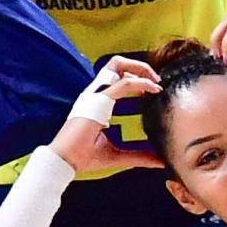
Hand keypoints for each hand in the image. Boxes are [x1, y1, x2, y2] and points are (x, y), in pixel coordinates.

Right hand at [50, 55, 166, 174]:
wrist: (66, 161)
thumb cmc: (84, 157)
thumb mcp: (118, 154)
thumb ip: (139, 155)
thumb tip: (160, 162)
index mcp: (96, 101)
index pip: (116, 77)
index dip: (136, 78)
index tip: (153, 90)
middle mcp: (94, 93)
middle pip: (117, 64)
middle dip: (139, 66)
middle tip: (156, 80)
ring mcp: (94, 94)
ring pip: (118, 64)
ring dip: (140, 68)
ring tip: (155, 81)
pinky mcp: (98, 100)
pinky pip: (124, 83)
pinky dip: (142, 83)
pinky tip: (153, 90)